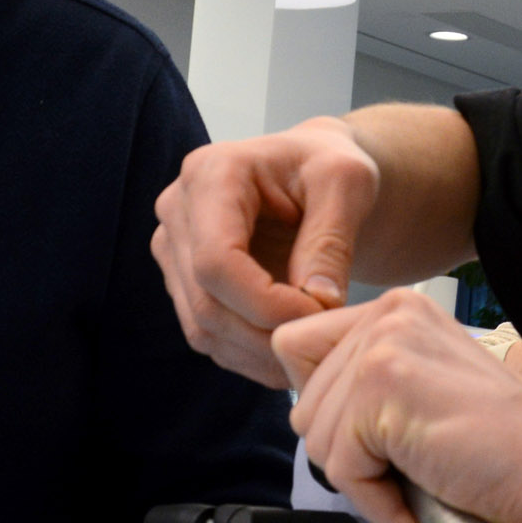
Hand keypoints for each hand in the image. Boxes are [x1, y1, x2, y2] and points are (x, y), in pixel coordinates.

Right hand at [152, 117, 383, 386]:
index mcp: (211, 175)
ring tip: (310, 348)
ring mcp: (174, 249)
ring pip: (203, 328)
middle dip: (268, 334)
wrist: (312, 174)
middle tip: (322, 337)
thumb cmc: (329, 167)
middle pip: (206, 301)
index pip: (216, 261)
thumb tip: (318, 301)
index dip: (266, 302)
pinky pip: (209, 335)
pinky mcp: (184, 280)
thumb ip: (331, 239)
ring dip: (260, 353)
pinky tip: (289, 349)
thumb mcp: (348, 183)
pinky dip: (250, 354)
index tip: (320, 312)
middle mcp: (177, 210)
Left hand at [275, 289, 521, 522]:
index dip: (328, 410)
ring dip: (366, 481)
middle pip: (302, 401)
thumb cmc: (508, 449)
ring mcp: (382, 347)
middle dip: (348, 453)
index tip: (370, 438)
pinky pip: (340, 468)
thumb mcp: (425, 392)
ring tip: (423, 480)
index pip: (300, 351)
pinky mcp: (381, 388)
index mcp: (399, 311)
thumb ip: (367, 387)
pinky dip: (380, 503)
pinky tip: (425, 499)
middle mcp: (388, 315)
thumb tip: (308, 411)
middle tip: (410, 468)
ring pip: (315, 438)